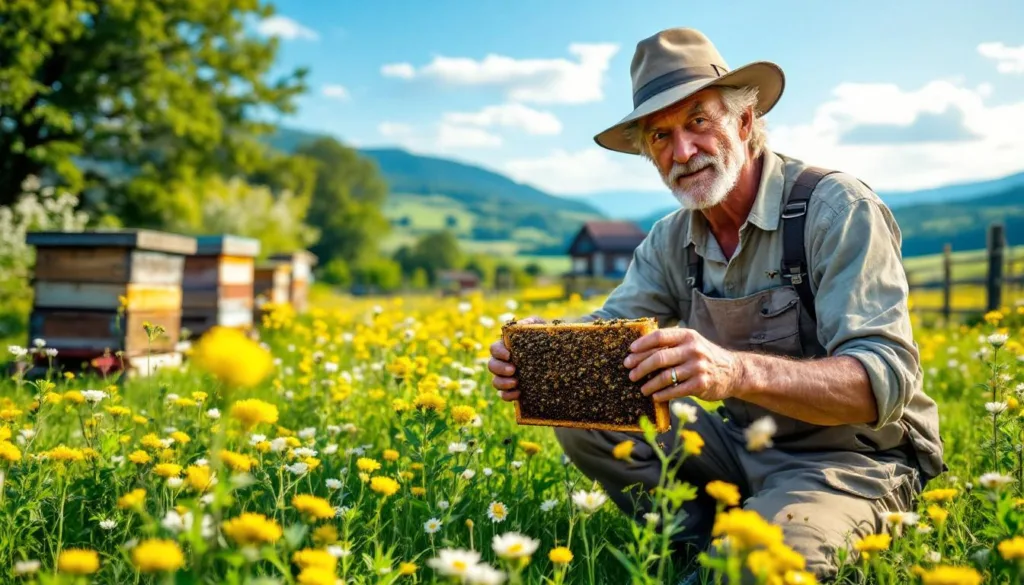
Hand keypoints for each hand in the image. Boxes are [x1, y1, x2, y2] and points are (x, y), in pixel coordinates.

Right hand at [489, 316, 545, 401]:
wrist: (559, 356)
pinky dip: (508, 395)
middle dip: (500, 368)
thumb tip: (521, 325)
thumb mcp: (541, 327)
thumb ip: (531, 323)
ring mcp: (508, 377)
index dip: (498, 352)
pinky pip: (504, 395)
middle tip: (513, 370)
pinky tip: (518, 394)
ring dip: (502, 383)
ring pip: (495, 381)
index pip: (494, 348)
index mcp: (507, 347)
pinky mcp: (514, 389)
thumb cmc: (546, 338)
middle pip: (491, 365)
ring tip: (516, 383)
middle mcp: (504, 363)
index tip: (509, 355)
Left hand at [622, 327, 741, 402]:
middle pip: (659, 357)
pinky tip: (655, 397)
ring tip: (642, 389)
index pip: (659, 337)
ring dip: (649, 384)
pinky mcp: (701, 384)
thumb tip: (639, 348)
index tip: (630, 352)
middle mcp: (693, 349)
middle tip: (631, 374)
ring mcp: (698, 367)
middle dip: (641, 367)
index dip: (641, 344)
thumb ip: (671, 342)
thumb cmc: (704, 356)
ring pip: (665, 376)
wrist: (734, 371)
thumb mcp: (691, 342)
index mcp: (687, 336)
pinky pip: (676, 390)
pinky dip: (662, 394)